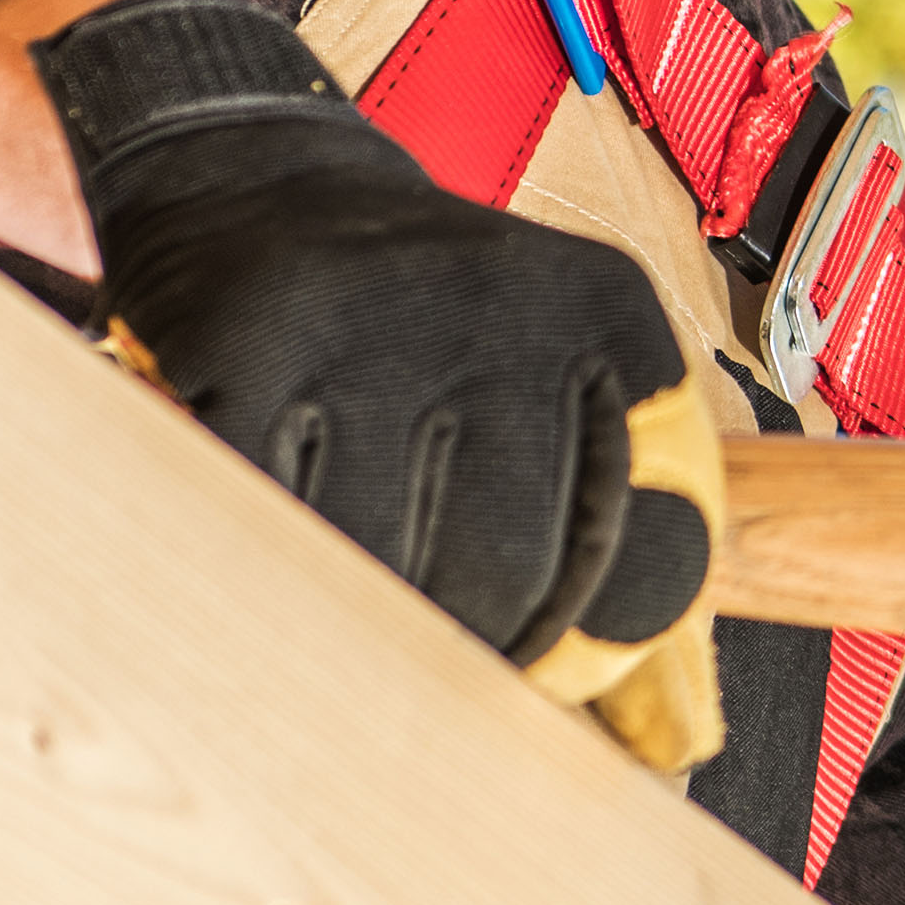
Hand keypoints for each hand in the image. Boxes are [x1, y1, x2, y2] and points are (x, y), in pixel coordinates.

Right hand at [31, 0, 701, 659]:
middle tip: (422, 672)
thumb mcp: (546, 372)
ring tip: (337, 604)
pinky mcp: (253, 337)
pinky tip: (266, 546)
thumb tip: (652, 728)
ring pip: (385, 558)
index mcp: (610, 315)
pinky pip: (272, 513)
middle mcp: (509, 302)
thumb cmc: (415, 316)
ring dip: (356, 615)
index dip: (595, 644)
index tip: (546, 682)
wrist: (254, 176)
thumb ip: (606, 523)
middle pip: (511, 566)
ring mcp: (377, 314)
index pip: (649, 539)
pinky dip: (264, 558)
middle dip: (466, 647)